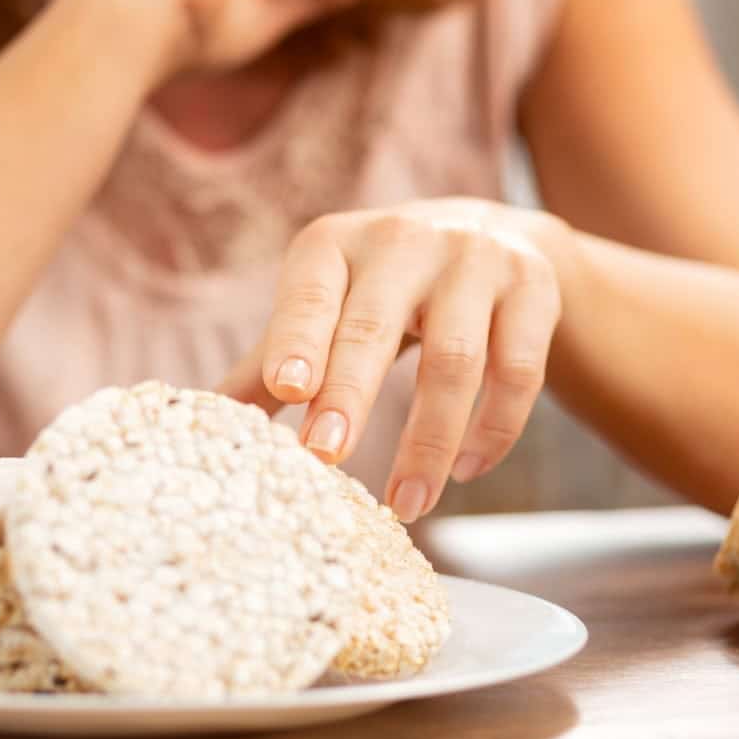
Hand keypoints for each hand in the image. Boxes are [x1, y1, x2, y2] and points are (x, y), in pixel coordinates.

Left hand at [220, 200, 568, 522]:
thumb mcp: (326, 301)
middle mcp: (405, 241)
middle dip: (351, 394)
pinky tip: (466, 470)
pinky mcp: (533, 289)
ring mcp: (475, 260)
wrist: (492, 234)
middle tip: (328, 459)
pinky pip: (519, 370)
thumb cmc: (381, 286)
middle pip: (378, 326)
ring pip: (457, 359)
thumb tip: (205, 420)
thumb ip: (274, 358)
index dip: (298, 339)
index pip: (313, 293)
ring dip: (430, 439)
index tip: (288, 390)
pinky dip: (494, 429)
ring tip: (406, 504)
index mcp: (336, 244)